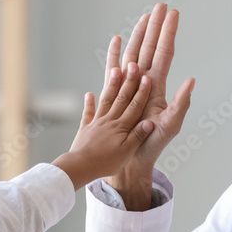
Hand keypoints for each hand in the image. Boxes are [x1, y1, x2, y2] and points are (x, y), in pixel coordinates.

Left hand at [52, 49, 154, 189]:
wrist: (81, 166)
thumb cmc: (106, 162)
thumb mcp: (127, 152)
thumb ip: (138, 135)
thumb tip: (151, 121)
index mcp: (122, 126)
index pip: (135, 106)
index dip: (142, 92)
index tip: (147, 77)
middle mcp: (109, 120)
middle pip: (121, 98)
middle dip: (129, 81)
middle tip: (133, 65)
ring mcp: (96, 123)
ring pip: (106, 100)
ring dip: (111, 85)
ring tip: (115, 69)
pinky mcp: (85, 129)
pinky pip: (88, 113)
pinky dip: (89, 103)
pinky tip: (89, 94)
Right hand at [106, 3, 194, 209]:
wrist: (132, 158)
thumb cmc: (152, 143)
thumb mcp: (171, 124)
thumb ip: (181, 103)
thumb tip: (192, 80)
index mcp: (157, 86)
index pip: (164, 53)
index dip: (168, 33)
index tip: (173, 13)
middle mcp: (144, 82)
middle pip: (150, 47)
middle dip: (155, 26)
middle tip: (160, 5)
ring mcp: (129, 85)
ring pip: (134, 53)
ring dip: (139, 34)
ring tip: (144, 16)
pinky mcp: (115, 93)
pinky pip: (113, 69)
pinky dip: (114, 53)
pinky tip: (117, 39)